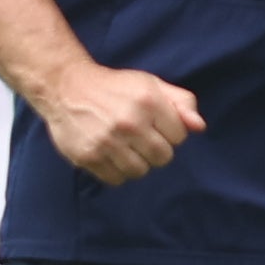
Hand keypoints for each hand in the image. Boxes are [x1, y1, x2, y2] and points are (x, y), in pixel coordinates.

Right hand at [40, 60, 201, 183]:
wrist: (66, 87)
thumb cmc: (114, 87)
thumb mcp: (150, 84)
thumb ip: (181, 102)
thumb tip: (199, 127)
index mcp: (149, 102)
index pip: (179, 137)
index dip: (169, 132)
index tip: (153, 124)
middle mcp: (129, 123)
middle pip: (163, 158)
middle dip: (155, 150)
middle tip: (139, 139)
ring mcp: (107, 142)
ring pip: (140, 171)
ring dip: (136, 163)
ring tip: (124, 148)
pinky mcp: (88, 156)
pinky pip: (116, 179)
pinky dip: (116, 172)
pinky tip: (110, 155)